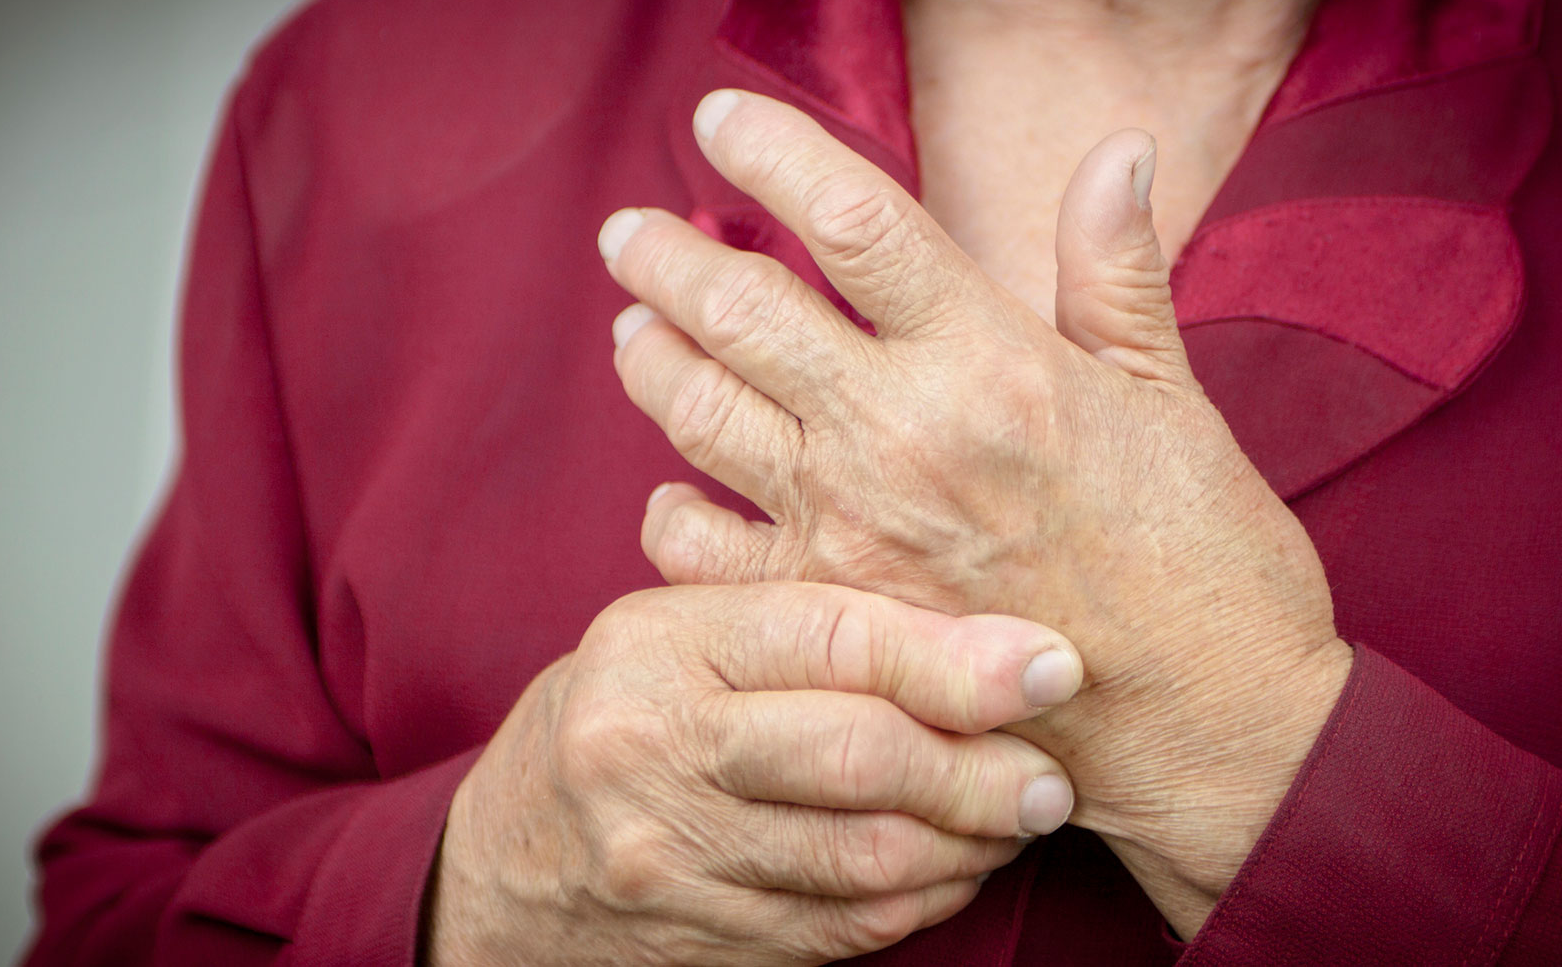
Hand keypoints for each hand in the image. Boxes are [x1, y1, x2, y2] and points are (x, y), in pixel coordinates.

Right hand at [428, 583, 1083, 964]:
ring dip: (968, 844)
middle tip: (1050, 777)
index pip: (832, 638)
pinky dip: (920, 899)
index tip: (1054, 667)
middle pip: (859, 758)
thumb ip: (797, 625)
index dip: (958, 658)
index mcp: (659, 642)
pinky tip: (952, 867)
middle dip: (982, 771)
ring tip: (1017, 818)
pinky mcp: (697, 937)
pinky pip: (845, 926)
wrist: (506, 859)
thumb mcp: (677, 638)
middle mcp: (653, 745)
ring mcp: (668, 855)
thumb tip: (981, 638)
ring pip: (865, 857)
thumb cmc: (624, 717)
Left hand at [598, 89, 1352, 933]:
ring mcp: (849, 532)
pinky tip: (669, 493)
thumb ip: (1116, 271)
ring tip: (634, 332)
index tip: (722, 120)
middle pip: (741, 308)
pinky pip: (701, 553)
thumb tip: (1116, 149)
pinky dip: (670, 515)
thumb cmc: (1204, 562)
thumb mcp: (1169, 397)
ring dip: (651, 361)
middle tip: (630, 232)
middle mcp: (900, 434)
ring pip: (699, 415)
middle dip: (667, 256)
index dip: (772, 150)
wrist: (1210, 729)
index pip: (851, 218)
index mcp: (990, 359)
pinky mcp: (827, 620)